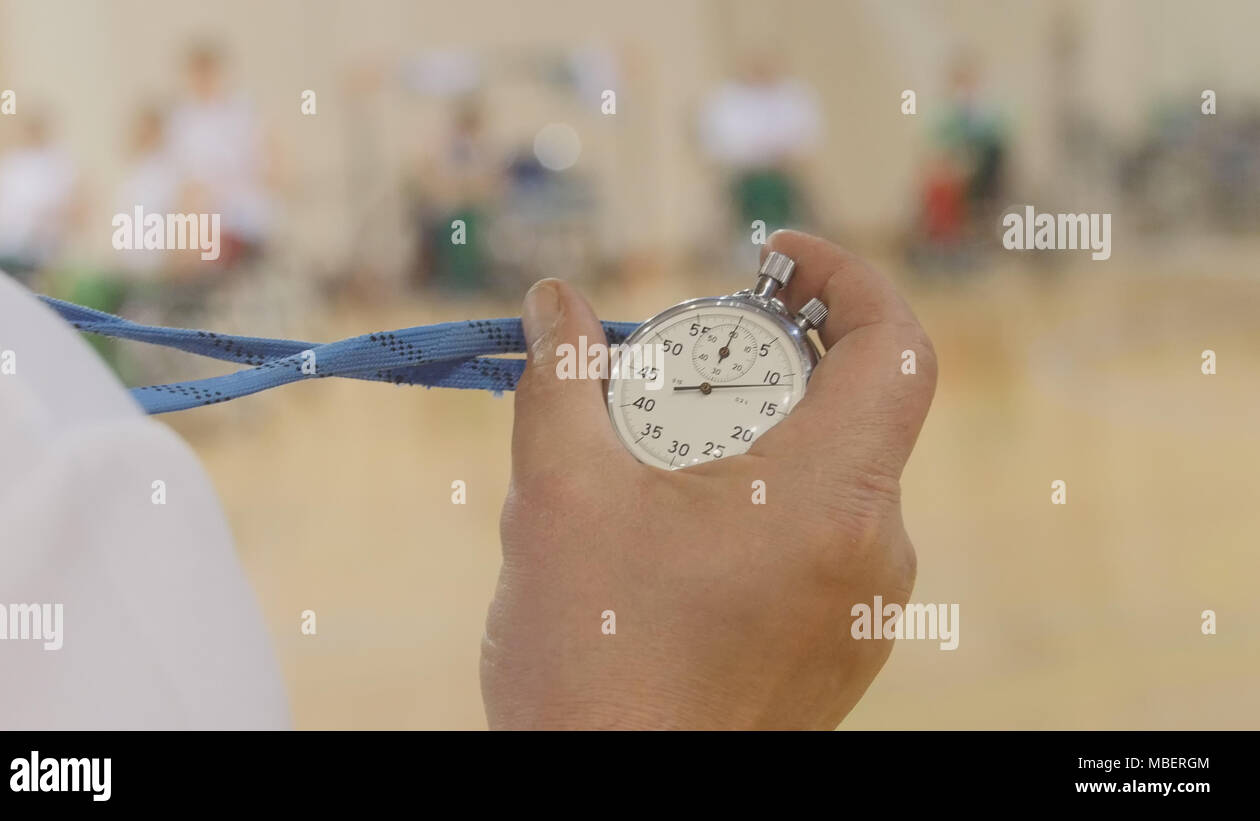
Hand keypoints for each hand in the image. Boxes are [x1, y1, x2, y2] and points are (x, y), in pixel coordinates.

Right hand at [481, 230, 937, 728]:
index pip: (896, 348)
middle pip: (849, 410)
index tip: (774, 261)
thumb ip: (562, 379)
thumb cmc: (589, 661)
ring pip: (827, 478)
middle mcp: (873, 555)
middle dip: (761, 364)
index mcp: (829, 501)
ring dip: (751, 439)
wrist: (611, 800)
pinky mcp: (837, 649)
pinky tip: (670, 531)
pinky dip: (758, 503)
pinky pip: (817, 540)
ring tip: (651, 461)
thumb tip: (555, 303)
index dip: (847, 278)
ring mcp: (863, 611)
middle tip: (669, 367)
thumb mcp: (557, 495)